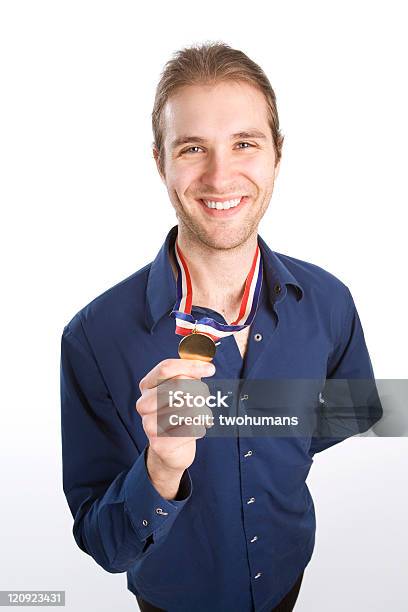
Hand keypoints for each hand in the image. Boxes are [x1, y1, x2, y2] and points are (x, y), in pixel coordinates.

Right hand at [136, 358, 215, 497]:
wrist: (170, 449)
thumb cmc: (179, 413)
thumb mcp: (183, 389)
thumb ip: (191, 373)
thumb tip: (205, 362)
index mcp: (147, 385)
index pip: (166, 368)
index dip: (191, 365)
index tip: (211, 369)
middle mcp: (144, 403)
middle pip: (179, 385)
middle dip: (200, 389)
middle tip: (205, 396)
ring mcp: (149, 423)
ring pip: (189, 407)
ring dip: (203, 410)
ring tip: (201, 414)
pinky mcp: (160, 442)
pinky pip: (192, 427)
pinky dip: (201, 426)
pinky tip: (197, 428)